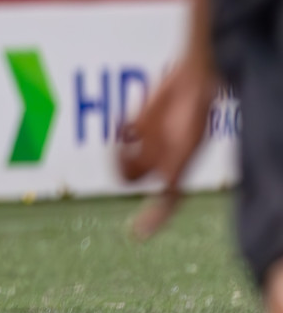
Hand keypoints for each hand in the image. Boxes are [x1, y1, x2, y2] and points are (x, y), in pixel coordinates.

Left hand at [116, 55, 218, 239]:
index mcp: (178, 166)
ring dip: (116, 153)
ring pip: (122, 159)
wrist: (194, 78)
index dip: (156, 218)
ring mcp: (149, 141)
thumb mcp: (187, 141)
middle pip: (133, 177)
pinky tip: (123, 121)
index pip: (169, 200)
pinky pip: (119, 134)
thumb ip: (176, 164)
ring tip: (121, 136)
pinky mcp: (139, 123)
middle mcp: (162, 158)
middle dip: (123, 169)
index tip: (140, 233)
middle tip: (122, 151)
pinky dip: (117, 130)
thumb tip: (167, 187)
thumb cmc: (196, 109)